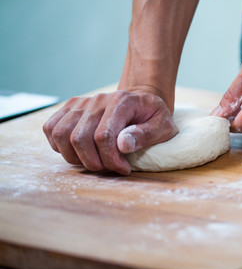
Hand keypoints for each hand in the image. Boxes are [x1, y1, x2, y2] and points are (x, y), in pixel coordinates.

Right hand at [43, 90, 177, 174]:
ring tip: (95, 161)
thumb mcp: (164, 127)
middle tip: (109, 168)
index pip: (103, 136)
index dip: (111, 160)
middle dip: (93, 162)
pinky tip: (79, 152)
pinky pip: (51, 128)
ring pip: (61, 135)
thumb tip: (123, 144)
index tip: (124, 168)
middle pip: (79, 138)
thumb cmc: (153, 117)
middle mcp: (98, 100)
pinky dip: (59, 146)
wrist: (142, 101)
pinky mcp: (70, 108)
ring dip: (75, 157)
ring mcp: (81, 103)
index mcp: (121, 102)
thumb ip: (146, 135)